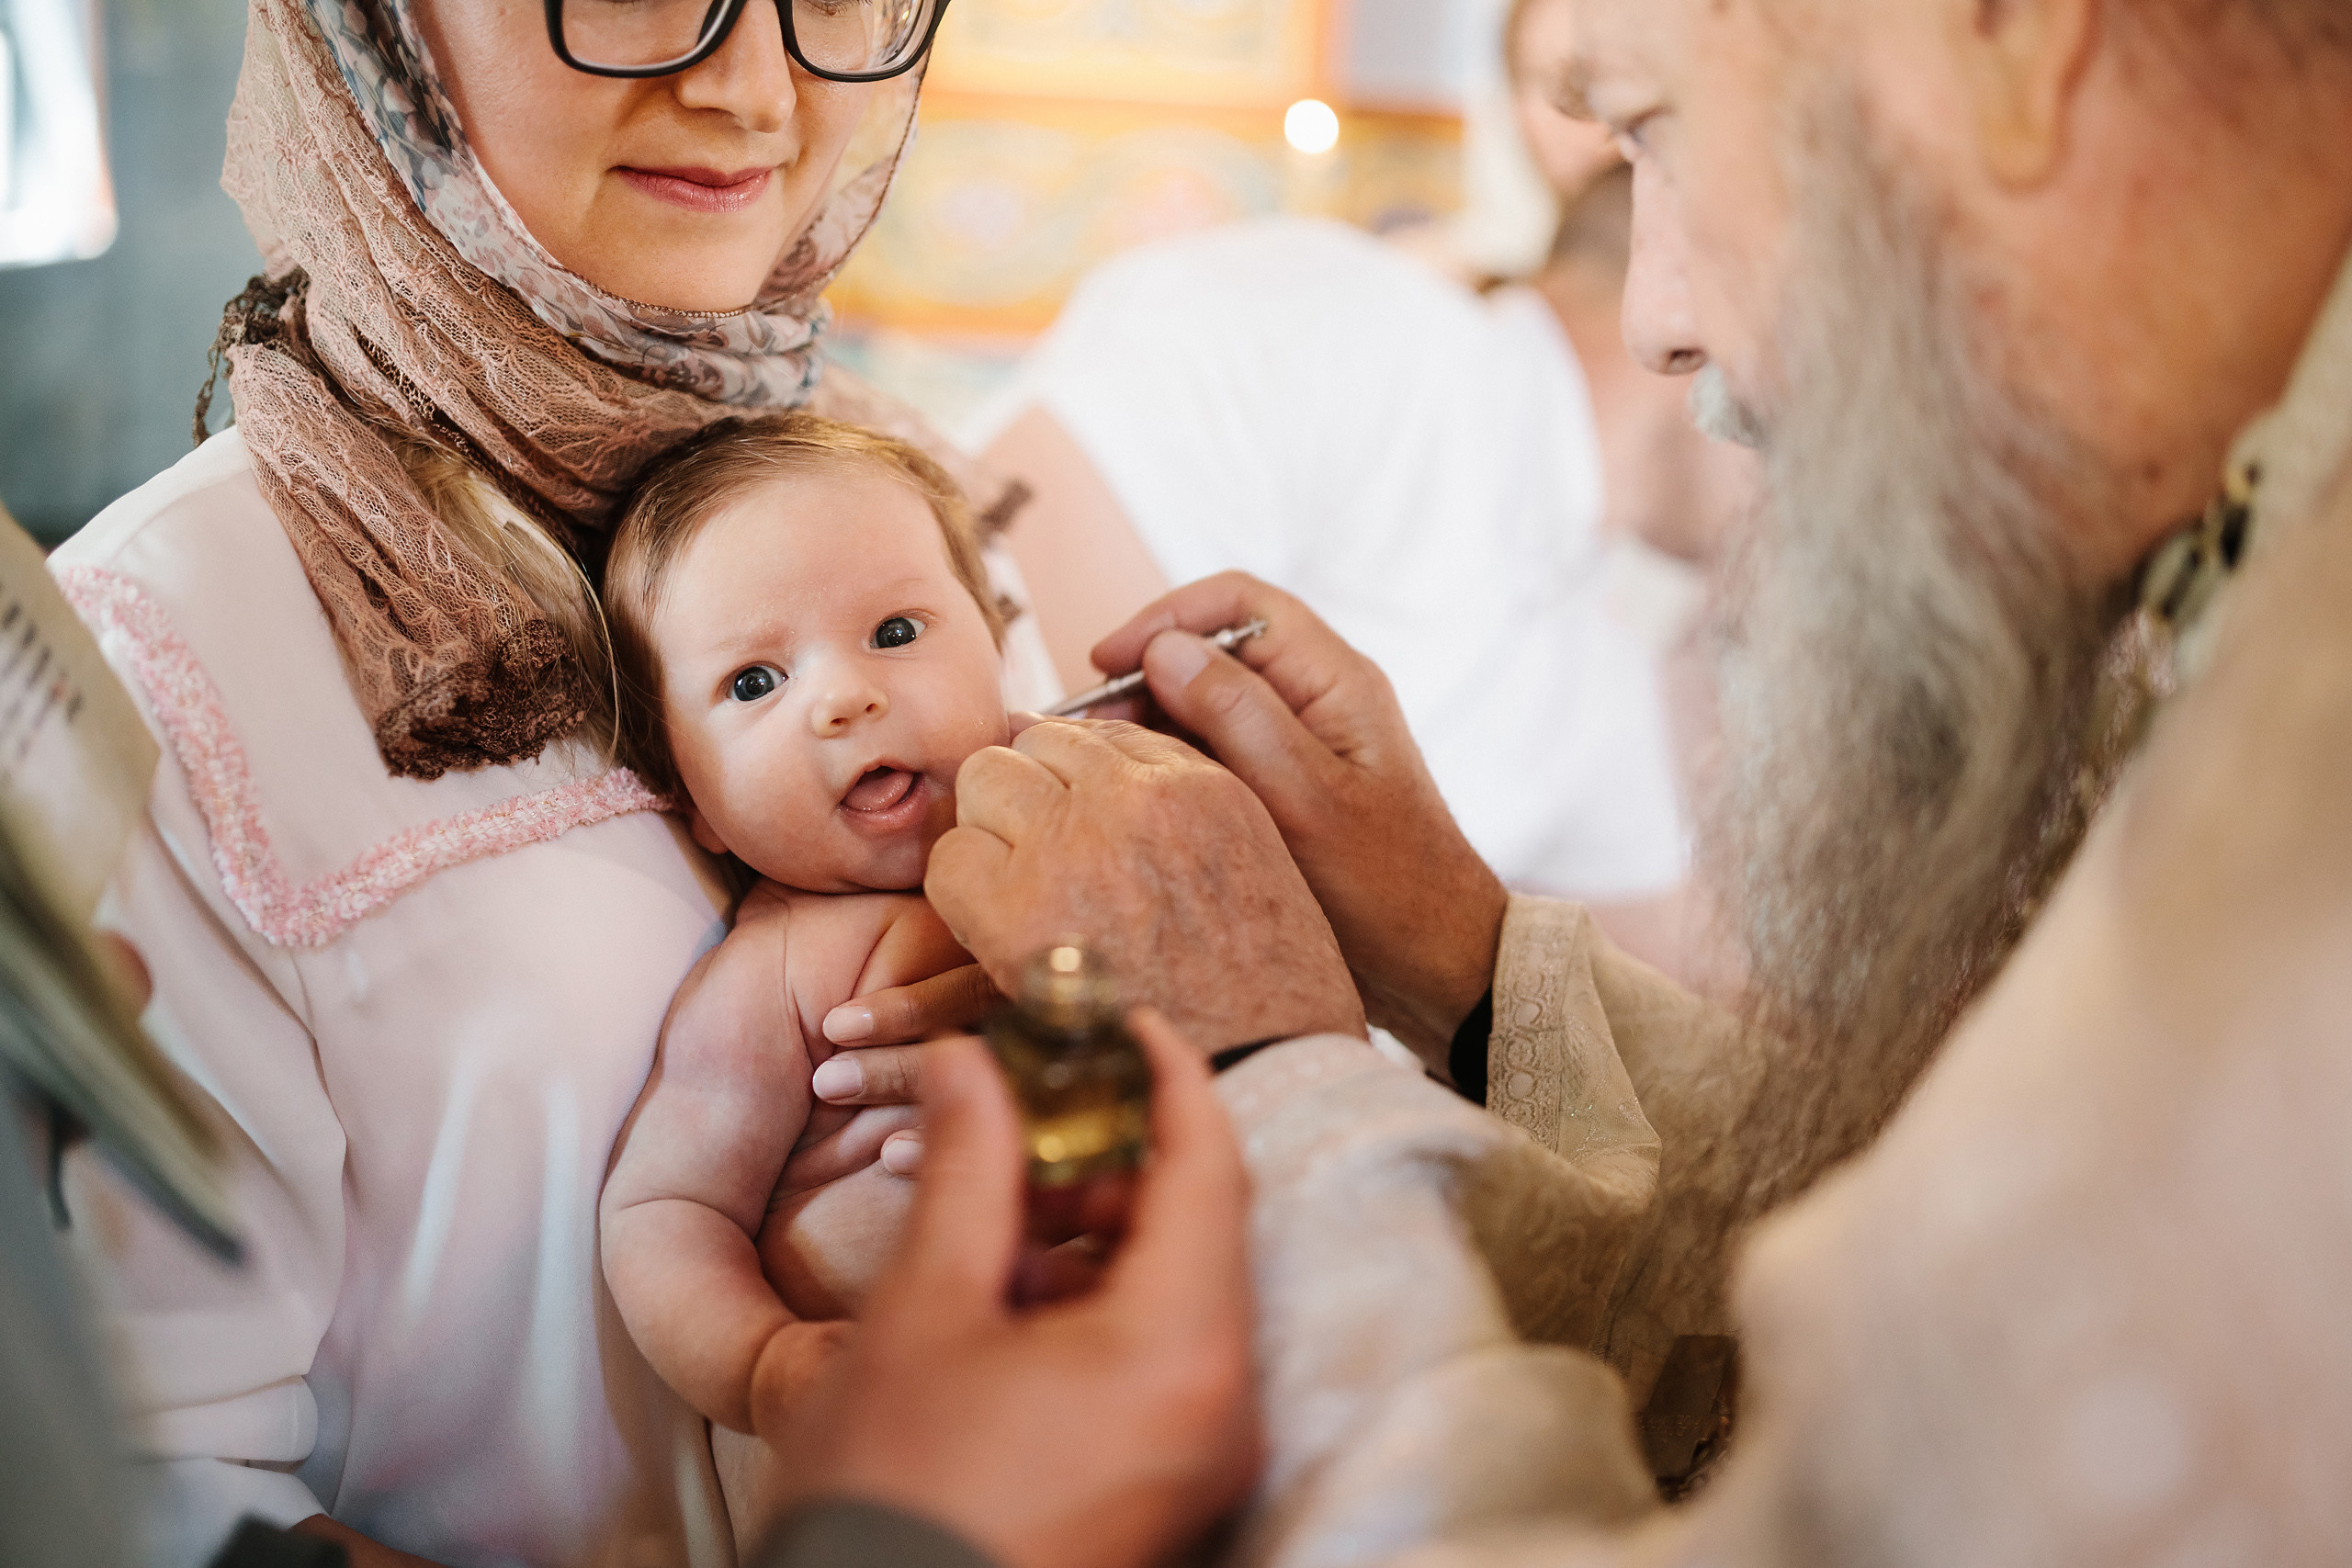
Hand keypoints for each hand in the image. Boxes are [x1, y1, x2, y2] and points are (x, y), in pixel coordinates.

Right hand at [774, 1017, 1262, 1567]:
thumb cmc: (897, 1493)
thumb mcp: (925, 1310)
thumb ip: (970, 1169)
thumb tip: (975, 1063)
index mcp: (1182, 1348)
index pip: (1209, 1165)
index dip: (1171, 1076)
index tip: (1126, 1023)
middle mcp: (1224, 1400)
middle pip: (1201, 1226)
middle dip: (1116, 1156)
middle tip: (1032, 1114)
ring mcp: (1207, 1448)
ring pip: (1181, 1289)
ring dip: (1101, 1230)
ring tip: (998, 1210)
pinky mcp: (1175, 1479)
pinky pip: (1167, 1353)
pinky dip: (1104, 1301)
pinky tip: (1012, 1291)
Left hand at [929, 719, 1363, 1052]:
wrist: (1265, 1081)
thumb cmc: (1270, 998)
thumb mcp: (1256, 867)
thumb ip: (1186, 811)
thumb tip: (1100, 776)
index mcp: (1198, 785)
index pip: (1097, 734)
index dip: (1069, 778)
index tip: (1064, 820)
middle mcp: (1134, 799)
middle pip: (1031, 744)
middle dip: (1025, 795)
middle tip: (1034, 860)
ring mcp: (1073, 849)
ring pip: (982, 785)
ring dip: (988, 836)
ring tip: (1013, 897)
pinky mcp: (1020, 913)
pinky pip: (949, 862)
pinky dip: (959, 896)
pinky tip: (991, 936)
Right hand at [1090, 574, 1506, 1061]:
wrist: (1434, 965)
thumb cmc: (1385, 887)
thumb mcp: (1302, 798)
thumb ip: (1236, 716)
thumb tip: (1165, 650)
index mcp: (1334, 680)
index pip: (1238, 602)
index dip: (1164, 619)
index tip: (1102, 663)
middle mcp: (1317, 698)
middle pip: (1215, 650)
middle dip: (1145, 678)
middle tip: (1085, 731)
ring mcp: (1301, 742)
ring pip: (1208, 703)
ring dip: (1151, 724)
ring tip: (1097, 766)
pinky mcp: (1287, 786)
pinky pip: (1219, 751)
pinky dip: (1172, 762)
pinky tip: (1133, 796)